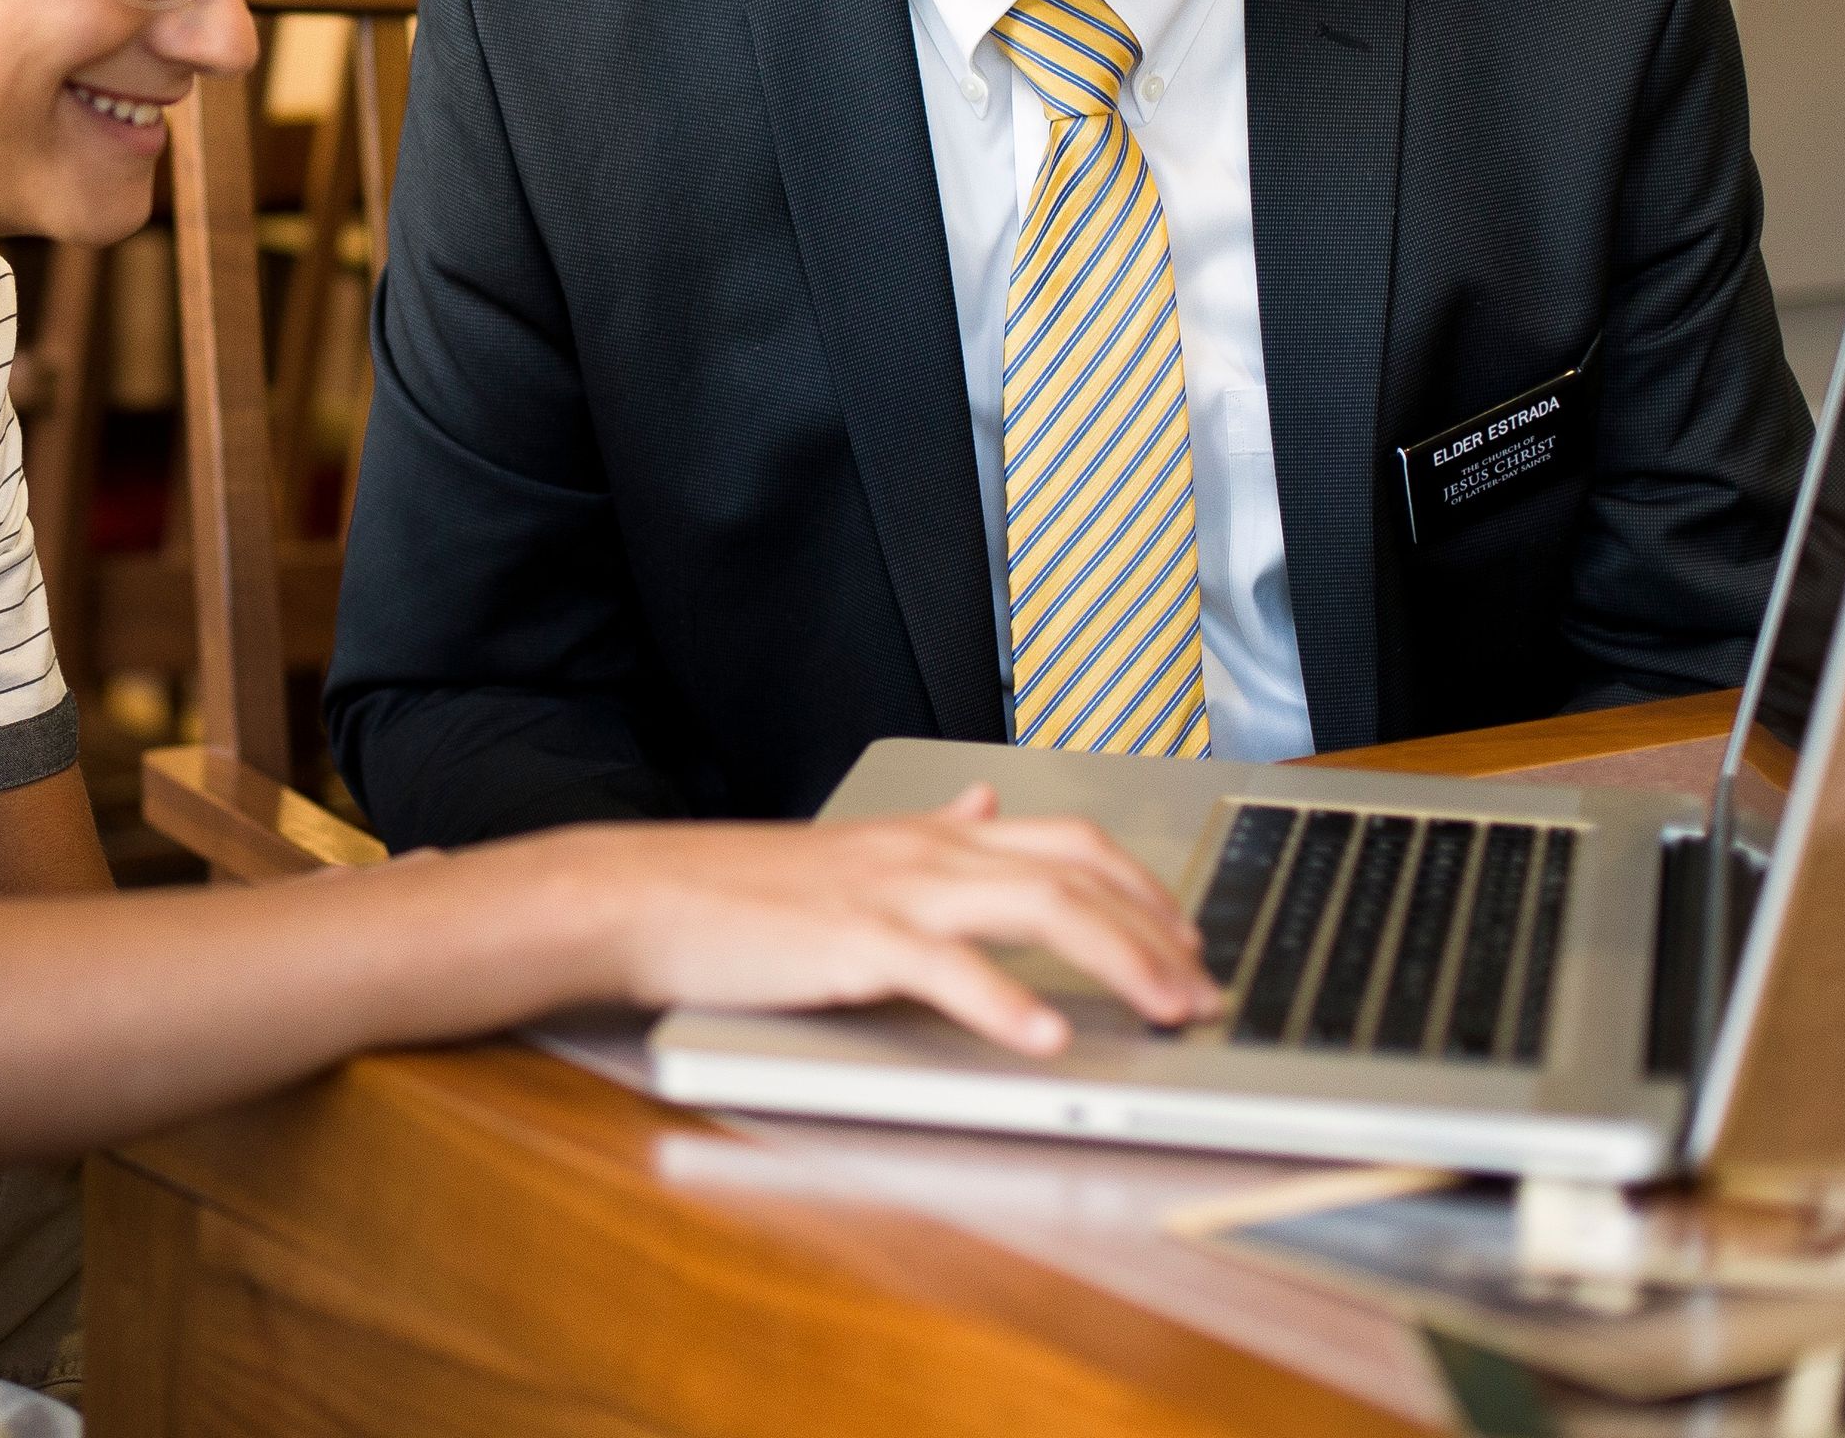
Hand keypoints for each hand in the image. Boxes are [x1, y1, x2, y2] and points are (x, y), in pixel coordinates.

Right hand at [571, 786, 1222, 1053]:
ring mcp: (892, 894)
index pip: (1069, 841)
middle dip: (1160, 932)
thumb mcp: (850, 845)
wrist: (639, 894)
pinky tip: (1044, 1040)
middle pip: (1078, 872)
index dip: (1146, 887)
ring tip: (1167, 1012)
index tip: (1192, 939)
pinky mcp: (850, 942)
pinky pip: (945, 970)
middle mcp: (925, 853)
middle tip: (1204, 991)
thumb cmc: (735, 888)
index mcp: (929, 836)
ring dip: (1120, 961)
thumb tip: (984, 805)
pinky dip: (1005, 1004)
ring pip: (1039, 906)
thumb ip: (930, 830)